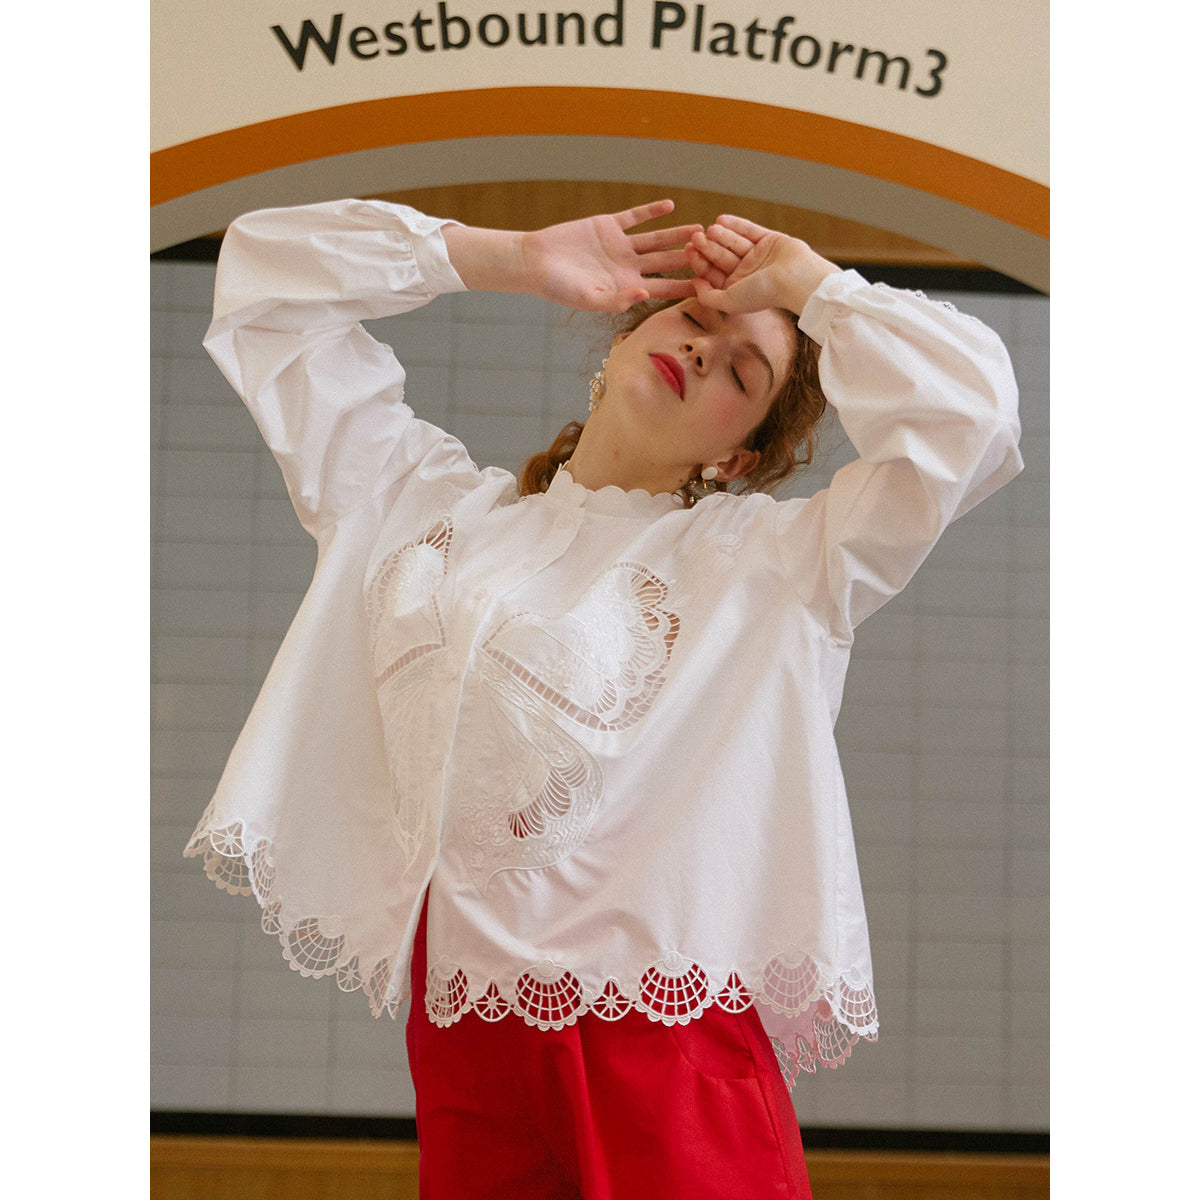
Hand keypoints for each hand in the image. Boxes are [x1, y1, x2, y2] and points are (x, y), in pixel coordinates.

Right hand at [519, 201, 700, 311]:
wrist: (535, 261)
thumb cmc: (558, 287)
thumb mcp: (588, 298)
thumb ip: (617, 300)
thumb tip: (645, 295)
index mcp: (626, 287)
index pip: (663, 288)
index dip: (684, 287)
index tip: (707, 286)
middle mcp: (628, 267)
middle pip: (665, 263)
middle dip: (688, 259)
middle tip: (713, 254)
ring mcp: (620, 245)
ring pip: (656, 239)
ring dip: (676, 234)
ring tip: (699, 229)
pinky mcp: (609, 225)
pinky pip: (635, 217)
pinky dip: (651, 211)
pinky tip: (669, 205)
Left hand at [685, 215, 839, 314]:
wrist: (795, 280)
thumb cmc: (763, 294)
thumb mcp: (728, 302)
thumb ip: (708, 297)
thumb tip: (694, 283)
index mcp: (737, 289)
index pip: (713, 273)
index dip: (699, 261)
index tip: (688, 250)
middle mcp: (747, 273)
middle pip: (721, 257)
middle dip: (708, 246)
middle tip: (696, 236)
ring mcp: (759, 256)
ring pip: (734, 242)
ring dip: (721, 235)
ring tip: (710, 229)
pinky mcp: (770, 240)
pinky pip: (750, 230)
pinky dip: (736, 224)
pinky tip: (721, 219)